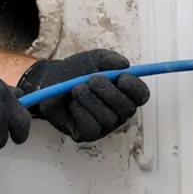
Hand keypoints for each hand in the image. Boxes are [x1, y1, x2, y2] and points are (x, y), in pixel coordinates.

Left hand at [16, 49, 150, 142]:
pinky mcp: (88, 134)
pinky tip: (73, 105)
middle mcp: (119, 111)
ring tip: (76, 89)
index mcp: (125, 92)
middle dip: (109, 93)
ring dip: (90, 100)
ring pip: (108, 118)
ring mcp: (105, 125)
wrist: (50, 81)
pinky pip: (92, 128)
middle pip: (127, 108)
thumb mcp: (93, 58)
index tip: (121, 77)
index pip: (141, 94)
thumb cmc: (76, 71)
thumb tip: (125, 64)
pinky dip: (81, 113)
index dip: (135, 87)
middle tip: (92, 80)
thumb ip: (109, 59)